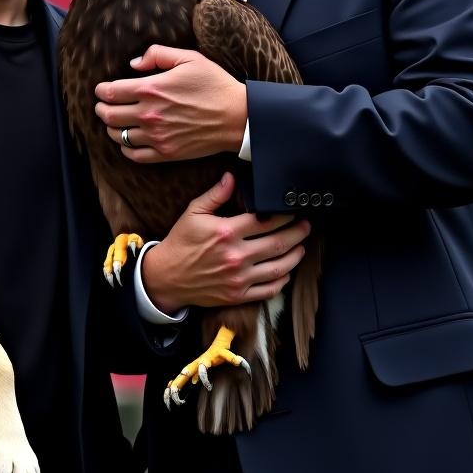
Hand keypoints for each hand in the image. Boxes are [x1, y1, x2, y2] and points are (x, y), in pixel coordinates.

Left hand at [94, 46, 247, 162]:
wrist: (237, 117)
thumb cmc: (215, 84)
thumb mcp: (189, 58)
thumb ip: (157, 54)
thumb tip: (133, 64)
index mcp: (152, 88)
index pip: (110, 92)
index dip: (100, 90)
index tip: (101, 89)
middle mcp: (149, 114)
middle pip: (108, 115)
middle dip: (101, 108)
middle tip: (102, 105)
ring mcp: (157, 136)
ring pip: (118, 136)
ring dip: (111, 128)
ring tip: (114, 122)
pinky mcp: (166, 153)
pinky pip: (133, 155)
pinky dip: (125, 148)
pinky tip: (129, 140)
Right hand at [141, 173, 309, 314]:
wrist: (166, 276)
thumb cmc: (180, 242)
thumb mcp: (193, 213)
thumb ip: (215, 195)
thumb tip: (232, 177)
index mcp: (227, 232)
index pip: (265, 220)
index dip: (284, 214)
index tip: (292, 209)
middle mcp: (236, 256)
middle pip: (278, 243)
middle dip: (298, 232)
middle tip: (306, 226)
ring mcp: (239, 278)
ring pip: (279, 267)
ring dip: (295, 255)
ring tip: (301, 246)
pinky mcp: (238, 295)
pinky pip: (269, 289)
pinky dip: (282, 280)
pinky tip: (286, 271)